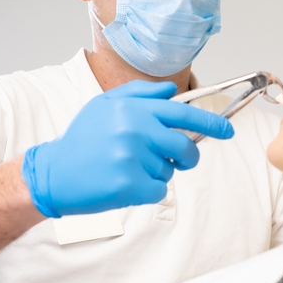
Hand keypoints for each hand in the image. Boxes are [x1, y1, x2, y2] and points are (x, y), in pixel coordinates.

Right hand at [21, 80, 233, 216]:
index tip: (228, 130)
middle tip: (176, 162)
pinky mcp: (128, 184)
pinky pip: (157, 191)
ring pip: (169, 172)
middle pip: (185, 148)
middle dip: (187, 158)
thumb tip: (173, 91)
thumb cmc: (82, 141)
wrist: (53, 173)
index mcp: (133, 109)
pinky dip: (146, 192)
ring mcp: (132, 158)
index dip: (211, 122)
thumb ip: (141, 94)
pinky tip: (123, 184)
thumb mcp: (105, 106)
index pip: (183, 114)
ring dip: (156, 174)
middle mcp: (135, 130)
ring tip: (127, 168)